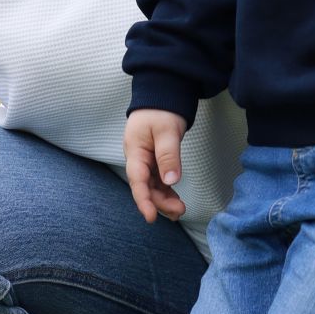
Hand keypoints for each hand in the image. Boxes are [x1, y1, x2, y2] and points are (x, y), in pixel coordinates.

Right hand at [122, 108, 188, 223]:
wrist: (161, 96)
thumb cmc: (160, 110)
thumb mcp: (166, 131)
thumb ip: (168, 156)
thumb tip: (171, 181)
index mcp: (135, 151)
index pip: (137, 181)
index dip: (143, 200)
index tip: (151, 217)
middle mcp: (137, 159)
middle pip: (145, 187)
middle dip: (159, 202)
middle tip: (179, 211)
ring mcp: (145, 161)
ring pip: (152, 186)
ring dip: (164, 199)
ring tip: (180, 210)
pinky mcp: (154, 161)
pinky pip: (158, 181)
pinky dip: (166, 191)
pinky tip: (175, 200)